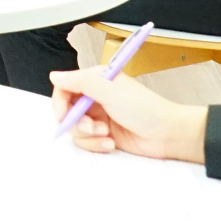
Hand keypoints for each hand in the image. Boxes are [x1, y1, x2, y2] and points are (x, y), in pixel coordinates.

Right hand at [50, 68, 206, 163]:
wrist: (166, 134)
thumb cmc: (144, 108)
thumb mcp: (111, 91)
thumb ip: (81, 82)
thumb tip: (55, 75)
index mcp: (96, 80)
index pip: (65, 87)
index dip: (60, 102)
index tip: (63, 115)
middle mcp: (95, 97)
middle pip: (67, 111)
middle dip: (78, 122)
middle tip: (93, 127)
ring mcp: (99, 117)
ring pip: (76, 129)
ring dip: (89, 135)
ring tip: (107, 134)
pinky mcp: (104, 134)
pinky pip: (87, 141)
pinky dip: (96, 144)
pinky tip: (111, 143)